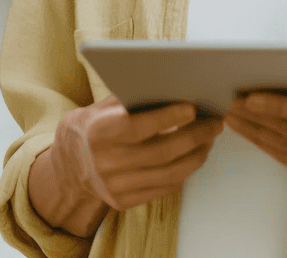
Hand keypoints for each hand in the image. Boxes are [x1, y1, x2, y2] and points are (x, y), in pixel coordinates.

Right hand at [51, 94, 224, 211]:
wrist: (71, 164)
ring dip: (197, 154)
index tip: (192, 107)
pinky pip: (165, 187)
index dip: (167, 117)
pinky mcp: (124, 202)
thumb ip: (134, 96)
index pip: (137, 127)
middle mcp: (106, 163)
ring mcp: (115, 187)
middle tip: (216, 122)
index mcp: (99, 133)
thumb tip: (177, 83)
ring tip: (211, 138)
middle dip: (195, 135)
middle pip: (161, 152)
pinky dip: (185, 170)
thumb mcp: (105, 106)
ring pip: (168, 173)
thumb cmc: (97, 124)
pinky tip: (196, 154)